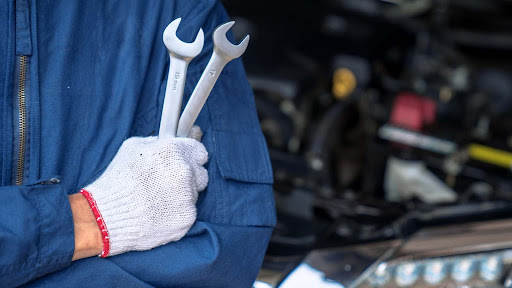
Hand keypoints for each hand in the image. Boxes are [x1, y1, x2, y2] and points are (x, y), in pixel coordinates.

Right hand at [79, 127, 207, 256]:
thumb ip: (158, 142)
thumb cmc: (117, 181)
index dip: (192, 158)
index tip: (187, 164)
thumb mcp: (132, 148)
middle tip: (165, 185)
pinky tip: (159, 213)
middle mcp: (184, 171)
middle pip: (200, 174)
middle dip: (188, 178)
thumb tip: (175, 139)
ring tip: (157, 200)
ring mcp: (187, 195)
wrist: (106, 216)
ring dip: (181, 196)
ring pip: (194, 194)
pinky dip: (178, 213)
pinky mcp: (187, 217)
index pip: (199, 152)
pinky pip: (189, 212)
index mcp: (172, 150)